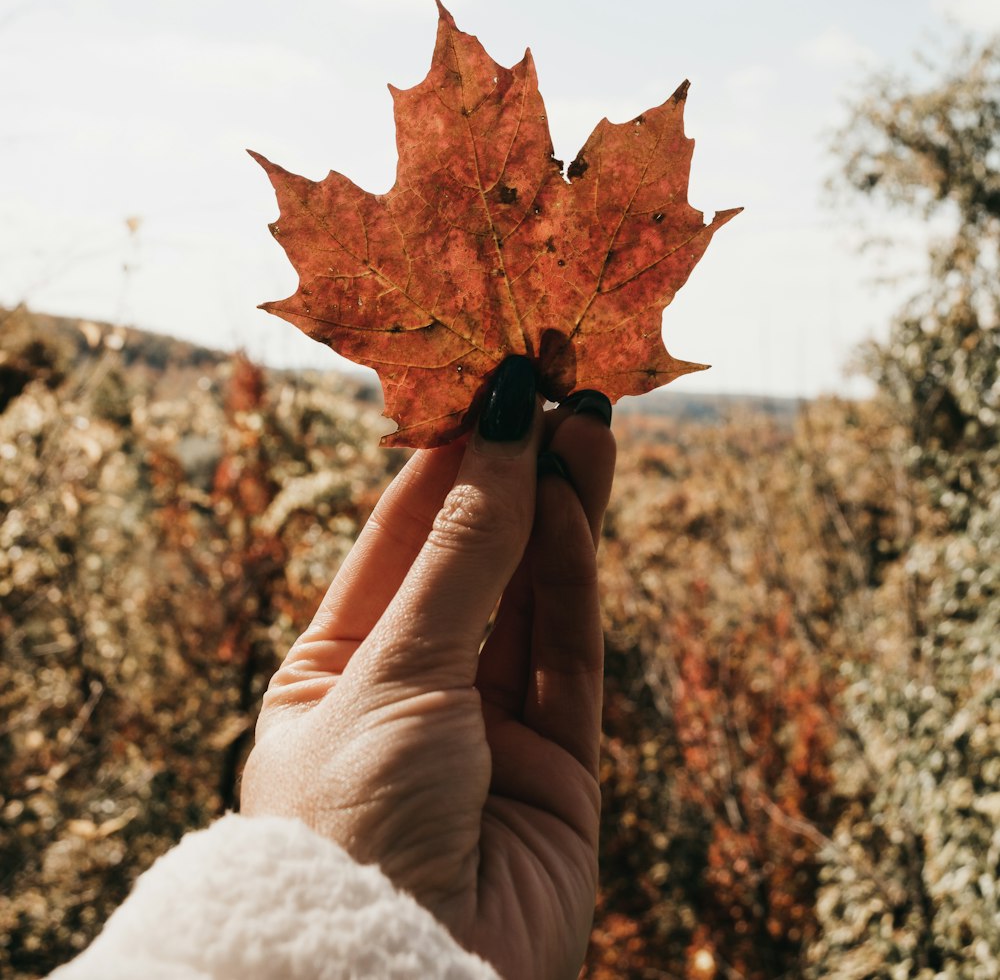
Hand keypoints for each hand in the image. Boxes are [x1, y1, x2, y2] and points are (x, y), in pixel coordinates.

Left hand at [240, 357, 614, 979]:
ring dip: (559, 504)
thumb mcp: (391, 672)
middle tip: (554, 377)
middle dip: (514, 471)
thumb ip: (461, 554)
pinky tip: (578, 497)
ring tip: (585, 414)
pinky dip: (576, 574)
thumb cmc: (350, 827)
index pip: (397, 539)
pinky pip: (569, 653)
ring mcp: (490, 734)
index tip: (485, 376)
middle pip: (476, 559)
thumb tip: (499, 430)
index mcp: (334, 672)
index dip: (445, 458)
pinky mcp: (561, 773)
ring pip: (533, 596)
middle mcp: (413, 694)